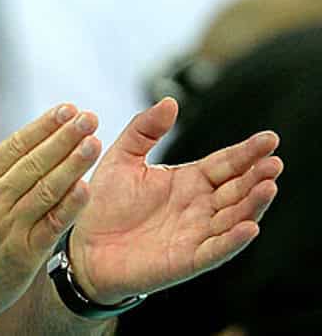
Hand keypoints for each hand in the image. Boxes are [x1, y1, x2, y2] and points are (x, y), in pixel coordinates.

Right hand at [0, 104, 101, 320]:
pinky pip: (51, 225)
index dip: (43, 126)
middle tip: (89, 118)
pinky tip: (86, 188)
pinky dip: (69, 206)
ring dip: (73, 165)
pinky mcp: (24, 253)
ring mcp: (9, 227)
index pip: (14, 145)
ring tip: (94, 144)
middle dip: (64, 137)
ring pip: (46, 189)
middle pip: (34, 162)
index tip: (66, 109)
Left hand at [69, 97, 280, 303]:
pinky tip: (249, 227)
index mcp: (189, 181)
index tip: (270, 138)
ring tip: (268, 186)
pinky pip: (216, 250)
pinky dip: (233, 240)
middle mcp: (200, 206)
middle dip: (257, 176)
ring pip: (234, 218)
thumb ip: (144, 130)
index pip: (226, 164)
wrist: (85, 246)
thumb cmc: (105, 203)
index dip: (247, 152)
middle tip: (274, 162)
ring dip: (253, 205)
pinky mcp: (188, 259)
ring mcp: (197, 234)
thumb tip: (170, 101)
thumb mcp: (122, 159)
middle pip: (237, 189)